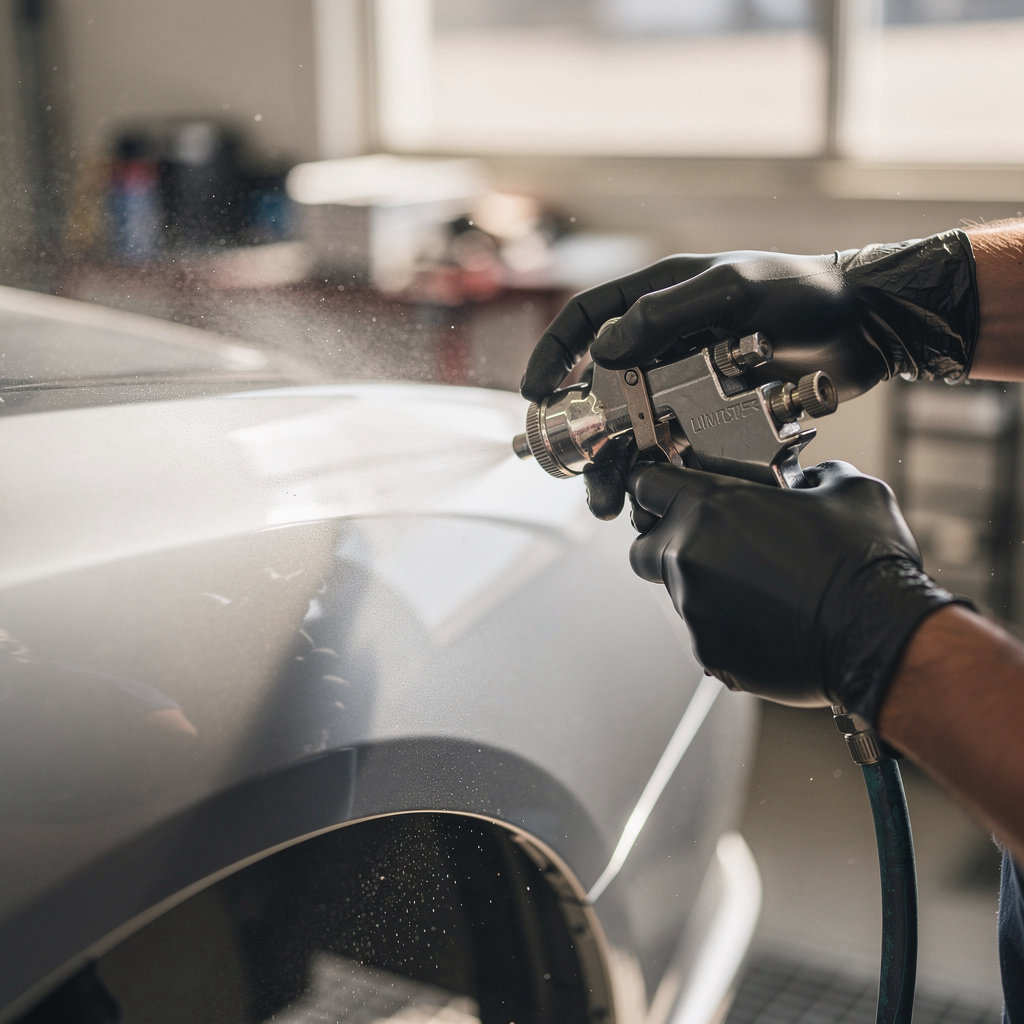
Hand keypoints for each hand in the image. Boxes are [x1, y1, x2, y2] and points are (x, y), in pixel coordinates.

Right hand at [522, 231, 977, 518]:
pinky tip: (653, 499)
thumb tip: (604, 350)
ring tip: (612, 502)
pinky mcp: (713, 412)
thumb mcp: (735, 288)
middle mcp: (663, 342)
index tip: (534, 392)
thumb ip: (666, 311)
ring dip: (616, 465)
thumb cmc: (803, 292)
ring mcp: (687, 380)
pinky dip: (659, 474)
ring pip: (634, 427)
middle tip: (577, 471)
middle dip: (582, 433)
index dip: (552, 352)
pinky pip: (674, 446)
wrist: (864, 329)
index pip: (586, 319)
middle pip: (602, 388)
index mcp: (658, 300)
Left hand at [627, 461, 960, 722]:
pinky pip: (705, 631)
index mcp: (711, 506)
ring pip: (678, 592)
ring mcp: (695, 608)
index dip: (656, 485)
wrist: (879, 635)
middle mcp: (689, 555)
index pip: (646, 485)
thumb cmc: (862, 561)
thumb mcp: (844, 488)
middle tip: (705, 542)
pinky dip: (726, 625)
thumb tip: (806, 480)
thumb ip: (809, 476)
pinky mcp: (709, 651)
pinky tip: (767, 620)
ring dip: (705, 585)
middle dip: (664, 542)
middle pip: (643, 546)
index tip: (666, 490)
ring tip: (757, 586)